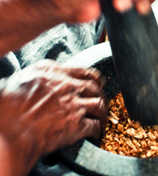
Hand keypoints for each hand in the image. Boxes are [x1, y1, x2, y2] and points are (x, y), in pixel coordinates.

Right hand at [0, 60, 106, 175]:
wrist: (6, 132)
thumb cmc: (7, 106)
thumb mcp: (24, 78)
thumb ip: (42, 75)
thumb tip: (49, 76)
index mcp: (55, 73)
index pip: (85, 71)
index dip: (95, 78)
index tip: (99, 83)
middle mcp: (68, 86)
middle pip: (95, 88)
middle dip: (101, 95)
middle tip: (101, 101)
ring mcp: (74, 105)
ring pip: (99, 105)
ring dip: (102, 113)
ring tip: (101, 119)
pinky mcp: (76, 125)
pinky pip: (94, 126)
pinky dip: (97, 130)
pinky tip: (95, 133)